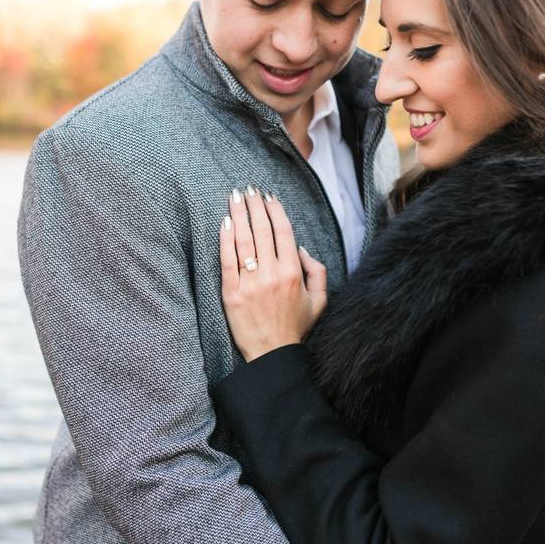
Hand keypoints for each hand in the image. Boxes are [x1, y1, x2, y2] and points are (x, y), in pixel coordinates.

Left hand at [219, 186, 327, 362]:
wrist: (272, 354)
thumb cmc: (295, 327)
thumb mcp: (320, 300)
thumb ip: (317, 271)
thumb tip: (301, 248)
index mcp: (294, 273)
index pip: (283, 232)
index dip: (275, 211)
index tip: (268, 197)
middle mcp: (272, 274)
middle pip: (262, 231)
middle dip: (254, 206)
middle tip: (248, 189)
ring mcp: (250, 283)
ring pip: (244, 241)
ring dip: (239, 215)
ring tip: (234, 197)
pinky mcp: (231, 293)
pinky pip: (227, 260)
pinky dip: (226, 240)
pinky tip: (225, 223)